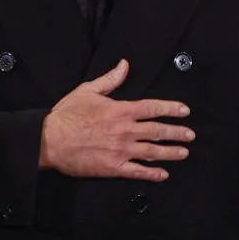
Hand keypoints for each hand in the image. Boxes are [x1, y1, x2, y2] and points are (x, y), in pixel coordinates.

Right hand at [38, 60, 192, 180]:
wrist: (48, 140)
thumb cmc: (66, 115)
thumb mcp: (87, 90)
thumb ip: (110, 79)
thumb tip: (124, 65)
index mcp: (120, 110)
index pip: (152, 108)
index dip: (171, 109)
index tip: (184, 111)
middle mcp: (124, 131)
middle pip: (158, 131)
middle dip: (177, 132)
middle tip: (190, 135)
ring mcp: (120, 150)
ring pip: (152, 152)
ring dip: (170, 152)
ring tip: (183, 153)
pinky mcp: (113, 168)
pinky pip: (137, 172)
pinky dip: (152, 174)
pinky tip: (163, 174)